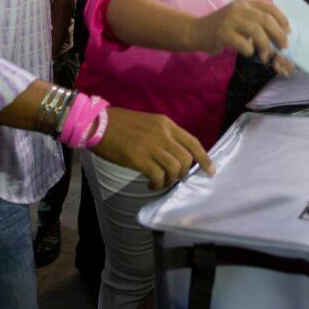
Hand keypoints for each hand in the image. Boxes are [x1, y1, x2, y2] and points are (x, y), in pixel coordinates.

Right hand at [91, 107, 214, 188]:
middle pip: (186, 159)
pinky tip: (150, 185)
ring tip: (160, 183)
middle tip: (174, 178)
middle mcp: (163, 133)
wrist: (97, 123)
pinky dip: (157, 185)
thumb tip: (175, 154)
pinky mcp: (139, 158)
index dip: (204, 158)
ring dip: (170, 181)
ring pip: (174, 169)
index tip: (210, 170)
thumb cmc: (120, 124)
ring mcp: (151, 146)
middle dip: (183, 173)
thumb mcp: (148, 123)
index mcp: (166, 124)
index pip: (193, 142)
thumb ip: (163, 135)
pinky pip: (158, 177)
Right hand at [188, 0, 293, 72]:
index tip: (288, 31)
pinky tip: (248, 52)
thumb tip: (280, 35)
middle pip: (266, 19)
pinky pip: (243, 43)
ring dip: (265, 45)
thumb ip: (255, 21)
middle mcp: (238, 8)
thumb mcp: (239, 17)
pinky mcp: (222, 33)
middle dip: (278, 34)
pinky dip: (250, 50)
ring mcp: (230, 20)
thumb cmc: (222, 26)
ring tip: (267, 54)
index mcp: (245, 2)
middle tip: (284, 46)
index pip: (269, 6)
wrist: (196, 31)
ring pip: (256, 31)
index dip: (282, 19)